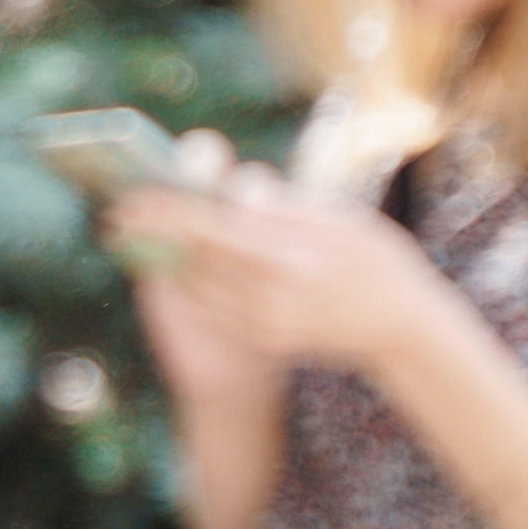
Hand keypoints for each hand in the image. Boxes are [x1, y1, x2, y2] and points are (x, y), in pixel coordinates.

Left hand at [111, 173, 458, 380]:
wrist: (402, 327)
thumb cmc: (376, 258)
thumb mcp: (340, 217)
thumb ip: (283, 205)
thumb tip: (234, 188)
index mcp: (287, 255)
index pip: (211, 227)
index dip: (168, 211)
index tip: (137, 195)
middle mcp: (269, 293)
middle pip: (193, 258)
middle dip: (155, 232)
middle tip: (124, 211)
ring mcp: (264, 323)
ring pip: (197, 286)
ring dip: (168, 257)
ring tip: (143, 232)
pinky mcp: (263, 340)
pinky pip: (213, 309)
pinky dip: (192, 285)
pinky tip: (180, 264)